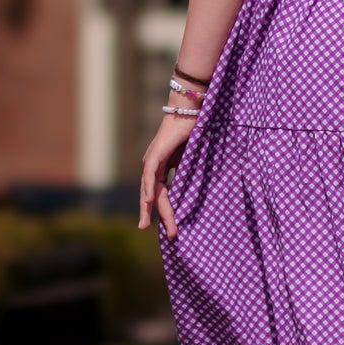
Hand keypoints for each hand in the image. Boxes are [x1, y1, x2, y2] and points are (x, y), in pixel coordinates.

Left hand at [139, 115, 189, 240]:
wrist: (191, 108)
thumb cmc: (194, 129)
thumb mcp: (192, 158)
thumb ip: (189, 173)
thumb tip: (194, 193)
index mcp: (162, 166)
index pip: (161, 194)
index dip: (166, 211)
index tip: (171, 230)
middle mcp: (153, 165)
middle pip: (154, 196)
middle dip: (159, 216)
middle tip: (169, 236)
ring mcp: (152, 159)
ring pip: (149, 189)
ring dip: (151, 209)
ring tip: (149, 226)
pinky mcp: (155, 153)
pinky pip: (150, 175)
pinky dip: (149, 189)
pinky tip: (149, 203)